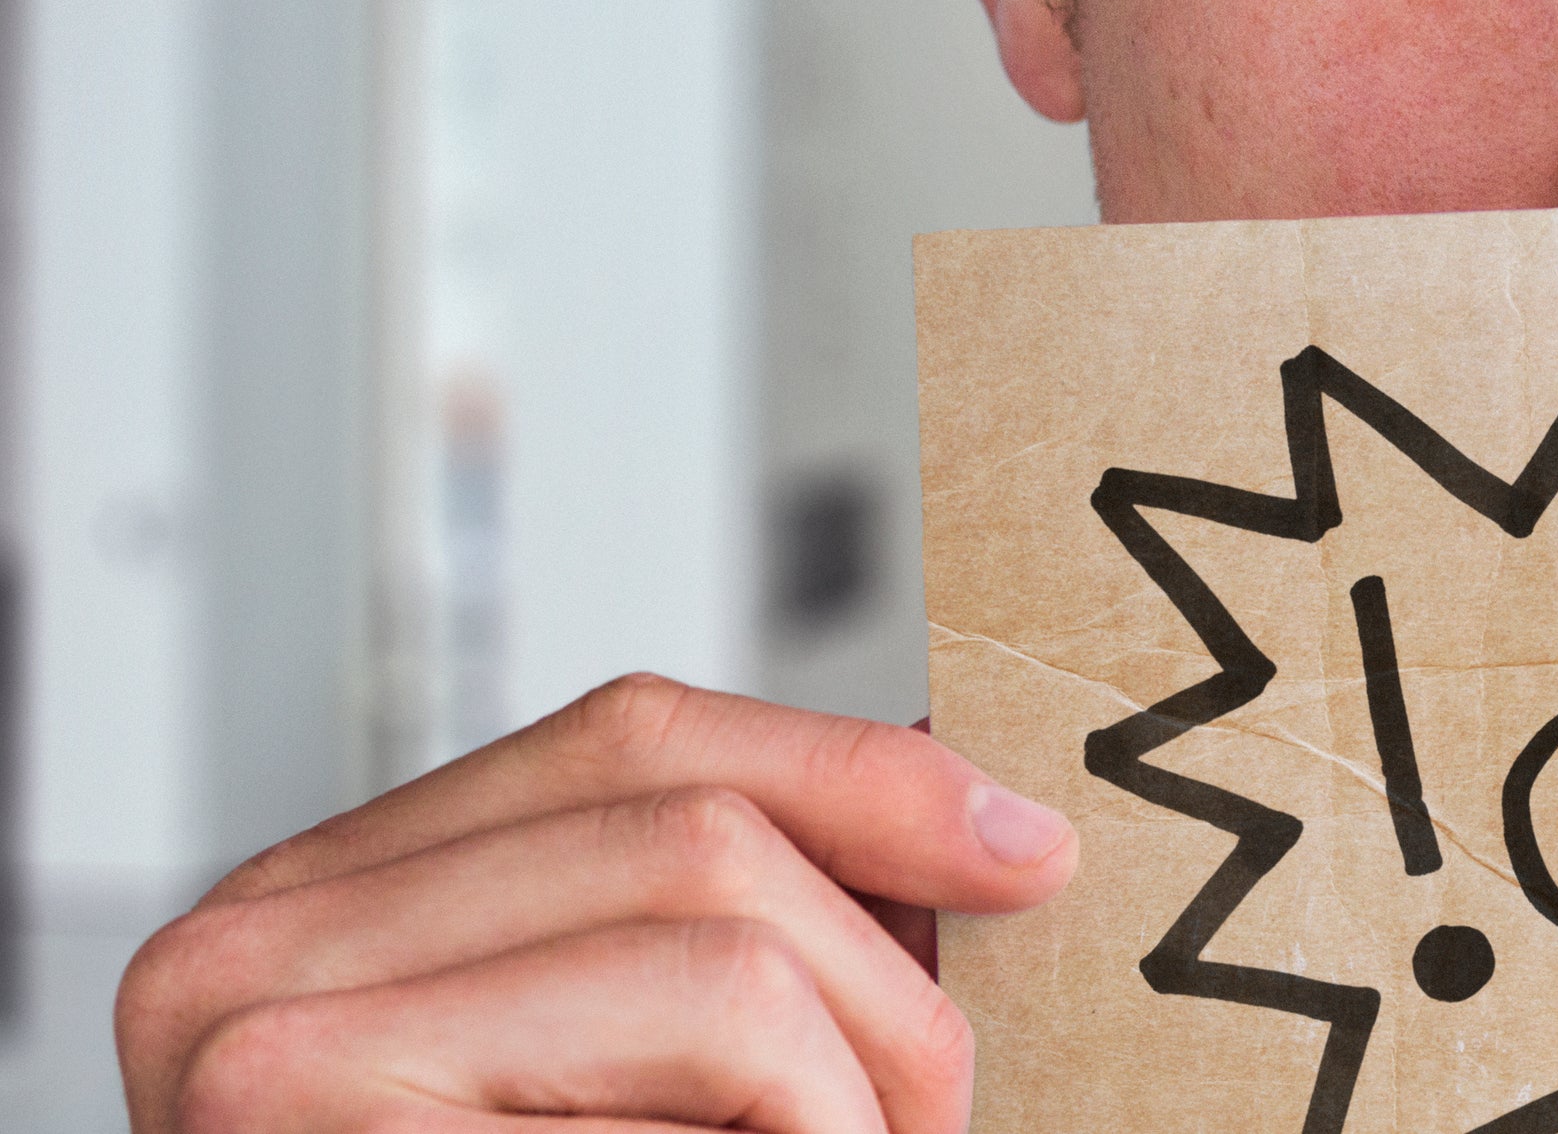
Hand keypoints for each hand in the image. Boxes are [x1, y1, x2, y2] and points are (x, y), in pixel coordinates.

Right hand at [117, 674, 1075, 1133]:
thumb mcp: (615, 1079)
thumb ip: (726, 948)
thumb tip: (981, 841)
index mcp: (326, 911)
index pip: (633, 739)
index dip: (854, 777)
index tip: (1023, 852)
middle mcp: (258, 953)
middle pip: (703, 836)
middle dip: (882, 988)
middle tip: (935, 1123)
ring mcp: (275, 1053)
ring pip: (728, 957)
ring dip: (856, 1098)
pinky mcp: (337, 1129)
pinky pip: (710, 1086)